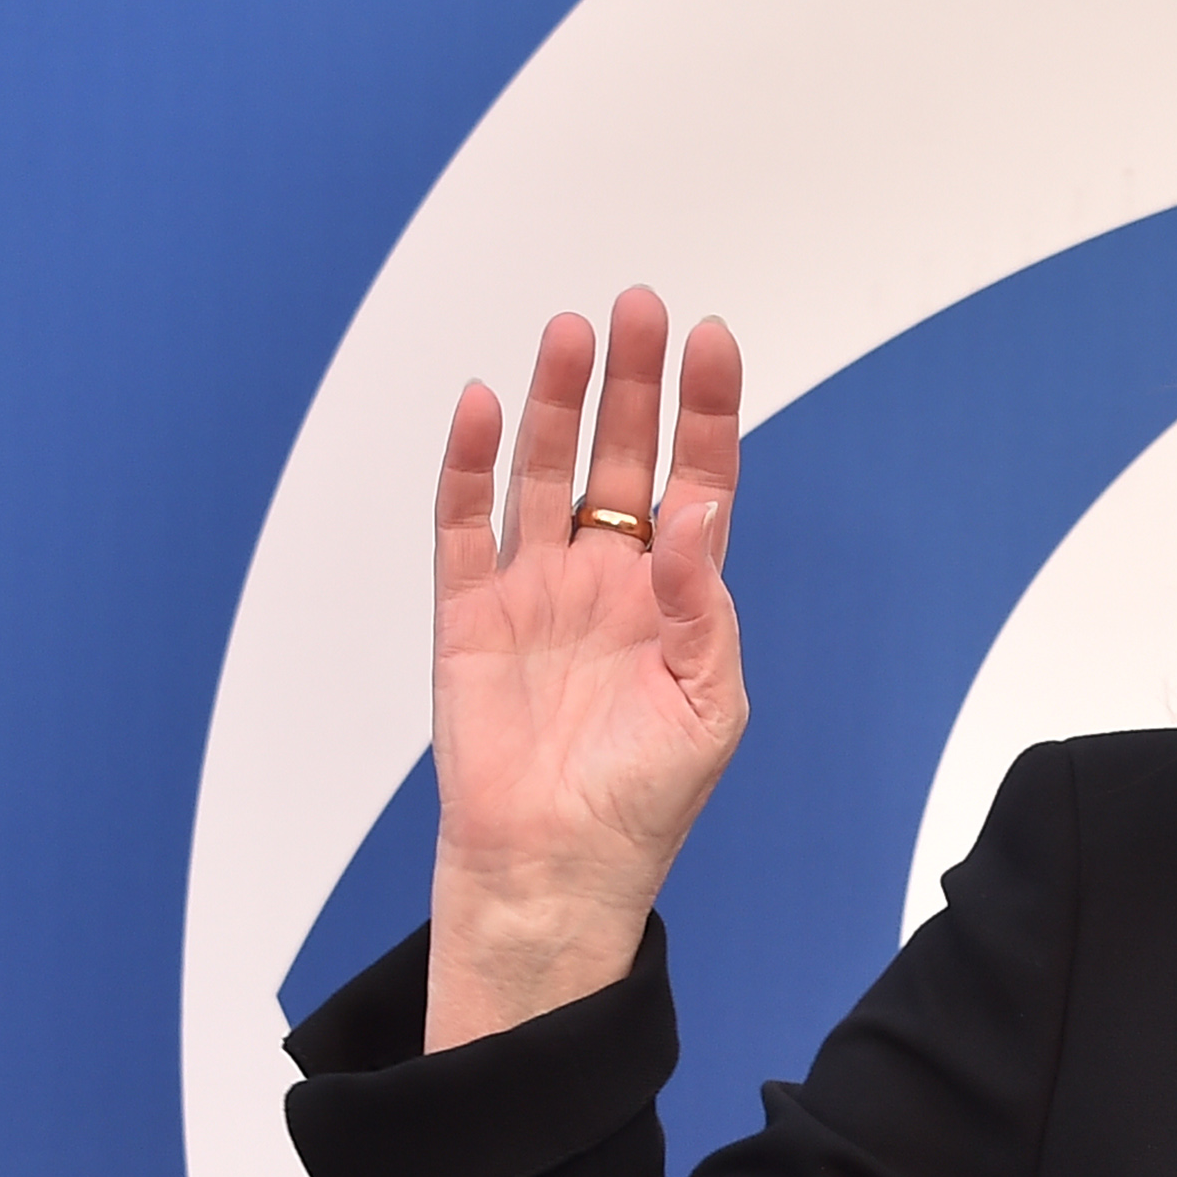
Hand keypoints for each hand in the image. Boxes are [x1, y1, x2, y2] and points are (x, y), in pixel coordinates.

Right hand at [424, 289, 748, 1044]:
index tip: (712, 341)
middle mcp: (603, 578)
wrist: (557, 870)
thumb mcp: (707, 703)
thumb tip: (693, 512)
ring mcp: (533, 590)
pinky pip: (464, 525)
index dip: (703, 411)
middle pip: (618, 455)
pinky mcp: (468, 615)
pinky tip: (480, 404)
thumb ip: (701, 602)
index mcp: (671, 596)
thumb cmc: (643, 799)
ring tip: (573, 331)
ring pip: (544, 470)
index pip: (693, 479)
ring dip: (558, 401)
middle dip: (631, 381)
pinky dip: (465, 464)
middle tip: (639, 306)